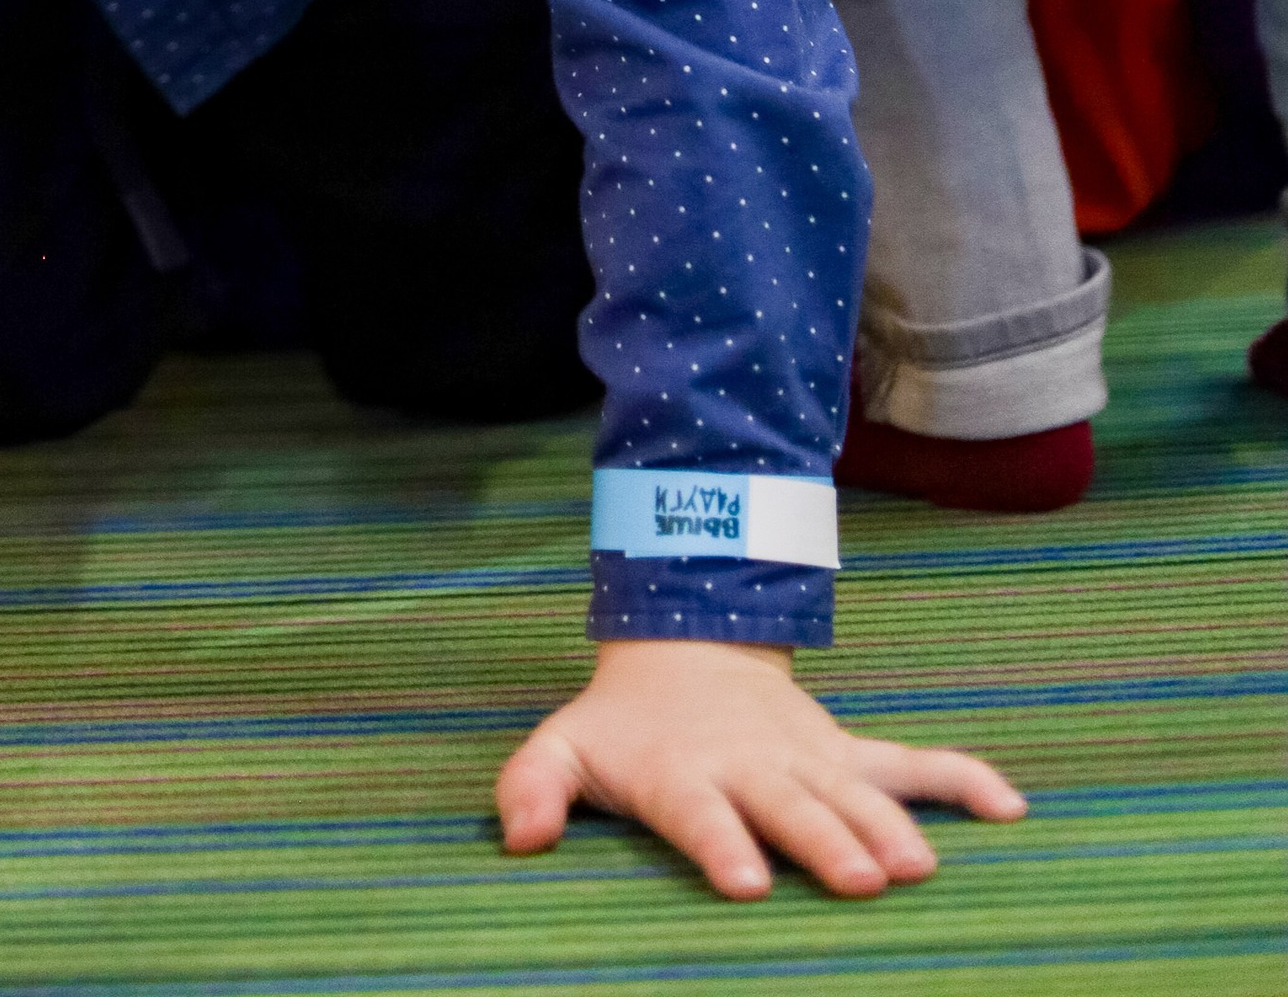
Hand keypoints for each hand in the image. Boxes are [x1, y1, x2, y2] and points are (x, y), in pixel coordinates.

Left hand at [496, 639, 1024, 900]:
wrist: (685, 645)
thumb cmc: (624, 725)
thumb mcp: (565, 745)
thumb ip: (533, 787)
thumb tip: (518, 839)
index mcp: (686, 771)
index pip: (702, 813)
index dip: (722, 843)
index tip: (743, 883)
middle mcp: (756, 764)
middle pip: (793, 806)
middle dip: (826, 842)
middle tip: (863, 882)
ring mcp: (809, 757)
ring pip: (857, 790)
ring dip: (892, 824)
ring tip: (925, 868)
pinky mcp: (846, 753)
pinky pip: (914, 764)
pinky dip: (962, 779)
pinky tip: (1010, 809)